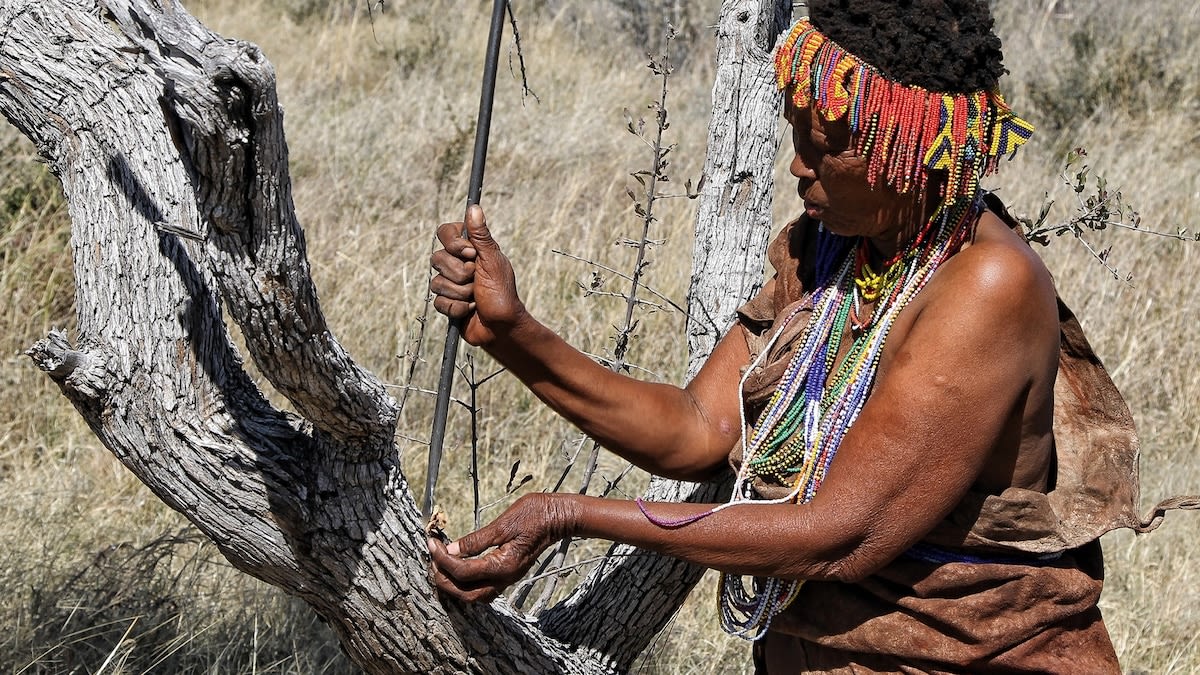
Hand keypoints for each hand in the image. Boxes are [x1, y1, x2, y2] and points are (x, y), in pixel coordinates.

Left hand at [428, 493, 579, 602]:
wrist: (559, 517)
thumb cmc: (535, 515)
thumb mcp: (503, 524)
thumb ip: (476, 540)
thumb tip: (451, 549)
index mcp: (503, 566)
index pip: (463, 571)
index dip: (442, 558)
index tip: (431, 542)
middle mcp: (505, 578)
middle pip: (465, 593)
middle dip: (444, 578)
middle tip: (432, 557)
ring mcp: (508, 578)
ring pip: (474, 595)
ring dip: (454, 584)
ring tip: (440, 564)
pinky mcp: (509, 574)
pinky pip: (482, 588)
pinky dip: (466, 583)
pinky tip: (459, 567)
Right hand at [429, 205, 525, 345]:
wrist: (501, 327)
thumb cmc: (502, 293)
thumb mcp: (493, 261)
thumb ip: (481, 236)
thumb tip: (473, 208)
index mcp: (469, 249)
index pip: (445, 232)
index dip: (454, 244)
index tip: (471, 254)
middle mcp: (456, 264)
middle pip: (438, 259)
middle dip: (461, 274)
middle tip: (478, 280)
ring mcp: (450, 283)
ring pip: (437, 282)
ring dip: (461, 293)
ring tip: (476, 297)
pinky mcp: (445, 302)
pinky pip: (439, 302)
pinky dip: (457, 308)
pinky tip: (469, 310)